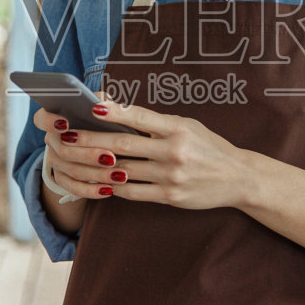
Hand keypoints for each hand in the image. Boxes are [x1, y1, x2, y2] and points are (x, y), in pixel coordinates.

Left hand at [33, 98, 255, 210]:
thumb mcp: (186, 125)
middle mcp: (173, 151)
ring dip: (95, 167)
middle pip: (121, 145)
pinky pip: (133, 193)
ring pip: (122, 171)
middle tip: (66, 137)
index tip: (90, 107)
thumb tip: (115, 108)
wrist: (238, 177)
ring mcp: (171, 176)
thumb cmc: (207, 146)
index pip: (138, 116)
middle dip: (90, 141)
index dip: (113, 112)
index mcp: (177, 128)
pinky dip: (113, 187)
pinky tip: (99, 181)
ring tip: (73, 162)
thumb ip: (152, 120)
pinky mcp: (170, 197)